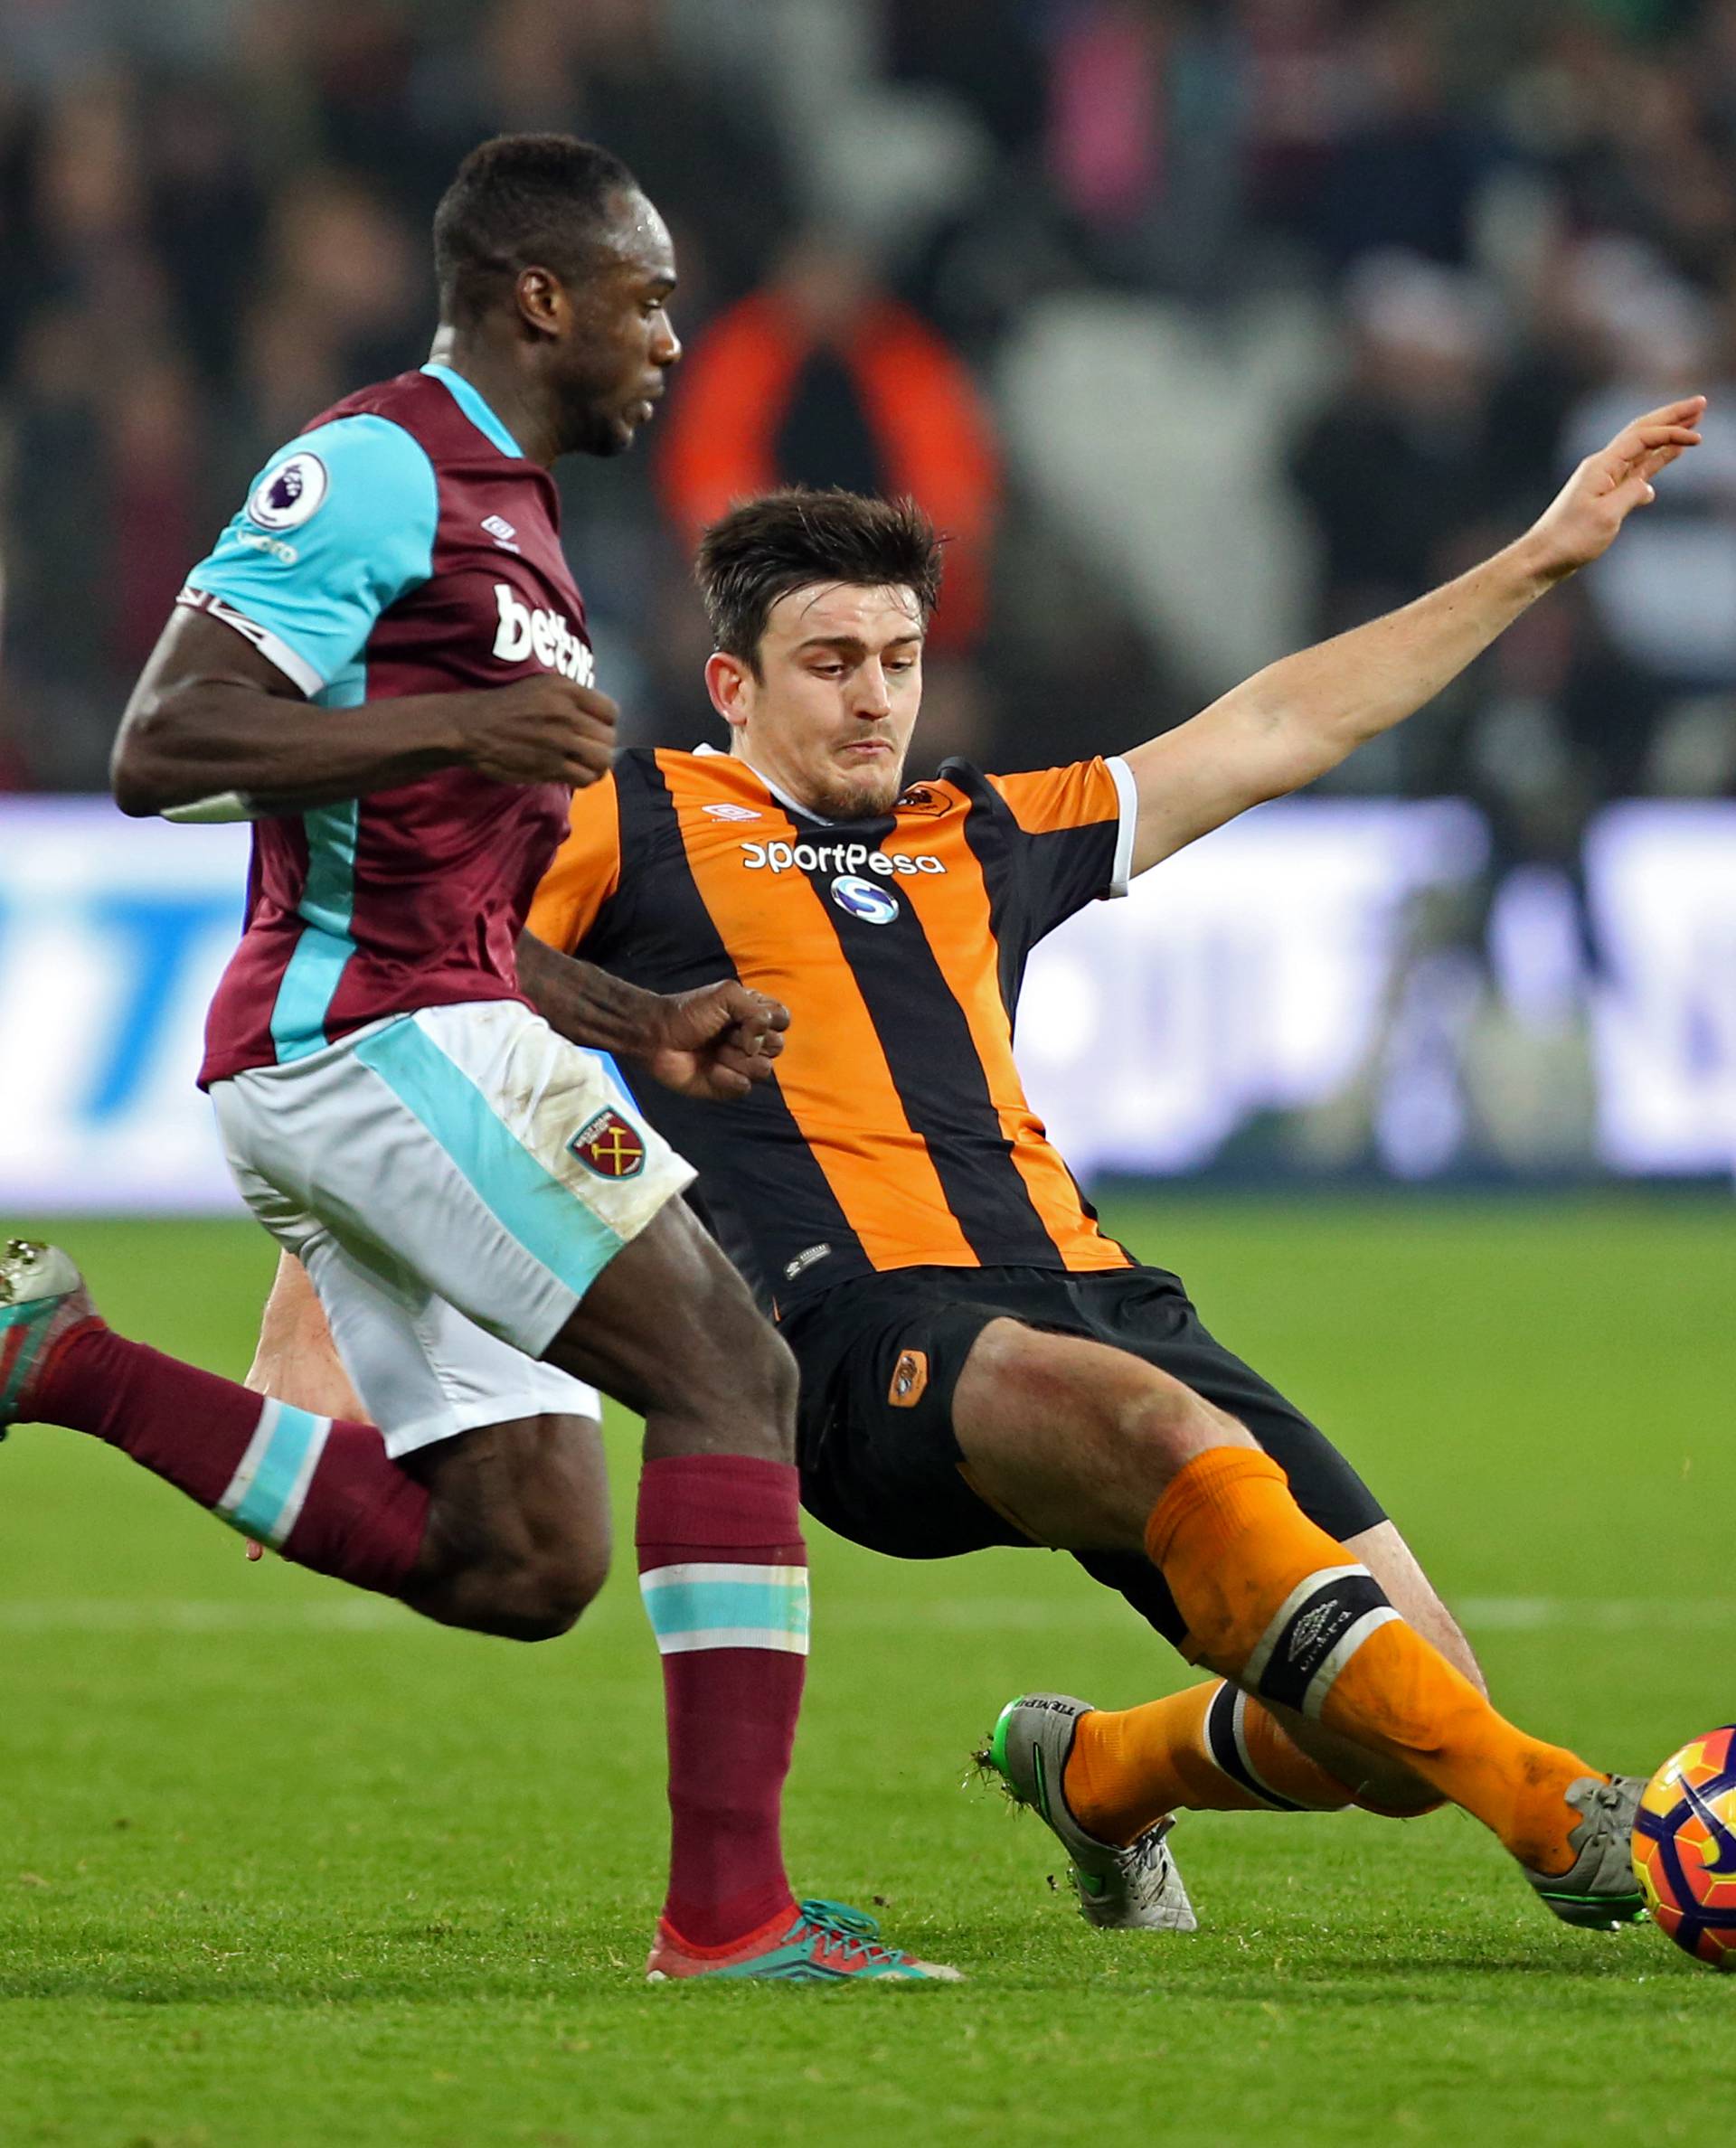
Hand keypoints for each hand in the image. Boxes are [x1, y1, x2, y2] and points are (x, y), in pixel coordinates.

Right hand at [456, 676, 618, 787]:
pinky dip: (585, 779)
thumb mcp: (541, 687)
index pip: (610, 711)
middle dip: (602, 746)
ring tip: (586, 765)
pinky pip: (585, 778)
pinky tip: (576, 775)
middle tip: (588, 751)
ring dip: (597, 765)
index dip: (606, 724)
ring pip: (602, 759)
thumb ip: (571, 699)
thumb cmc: (506, 706)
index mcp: (567, 690)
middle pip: (608, 738)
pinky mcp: (551, 766)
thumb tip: (597, 719)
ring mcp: (560, 741)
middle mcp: (567, 713)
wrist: (472, 727)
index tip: (595, 730)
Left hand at [644, 981, 789, 1100]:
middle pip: (777, 1046)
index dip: (768, 1020)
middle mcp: (753, 1040)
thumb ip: (756, 1010)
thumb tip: (760, 1042)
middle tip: (723, 1033)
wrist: (657, 1037)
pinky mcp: (730, 1085)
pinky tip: (709, 1069)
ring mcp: (742, 1064)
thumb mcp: (726, 995)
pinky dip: (725, 1077)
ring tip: (714, 1051)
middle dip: (748, 1039)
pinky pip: (744, 1086)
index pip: (783, 1020)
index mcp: (755, 1015)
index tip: (743, 1015)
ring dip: (735, 1058)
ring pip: (763, 1069)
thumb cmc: (689, 1013)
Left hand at [1522, 396, 1705, 582]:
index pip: (1642, 437)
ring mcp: (1604, 479)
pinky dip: (1656, 459)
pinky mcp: (1606, 494)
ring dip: (1668, 434)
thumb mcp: (1606, 516)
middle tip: (1701, 403)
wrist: (1543, 557)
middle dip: (1672, 417)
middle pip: (1642, 432)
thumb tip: (1648, 487)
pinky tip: (1672, 454)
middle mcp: (1603, 466)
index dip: (1671, 432)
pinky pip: (1636, 469)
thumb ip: (1631, 494)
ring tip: (1693, 421)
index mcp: (1602, 466)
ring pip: (1642, 449)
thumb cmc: (1569, 539)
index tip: (1698, 437)